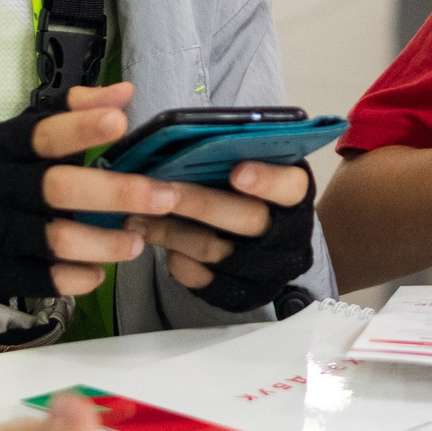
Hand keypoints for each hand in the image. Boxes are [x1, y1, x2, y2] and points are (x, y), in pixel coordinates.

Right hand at [0, 83, 171, 299]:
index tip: (119, 122)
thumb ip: (71, 110)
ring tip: (138, 241)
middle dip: (116, 193)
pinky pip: (43, 280)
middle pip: (57, 189)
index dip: (80, 128)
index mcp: (3, 146)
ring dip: (104, 243)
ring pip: (54, 239)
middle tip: (165, 197)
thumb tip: (124, 93)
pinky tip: (99, 272)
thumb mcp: (16, 132)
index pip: (42, 134)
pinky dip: (77, 278)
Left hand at [123, 162, 313, 304]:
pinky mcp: (238, 291)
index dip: (266, 180)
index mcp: (293, 195)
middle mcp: (284, 233)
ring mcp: (262, 266)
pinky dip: (174, 258)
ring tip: (137, 214)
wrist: (267, 249)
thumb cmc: (251, 195)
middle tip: (160, 190)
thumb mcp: (258, 169)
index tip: (238, 172)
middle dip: (198, 203)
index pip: (290, 186)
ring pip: (213, 248)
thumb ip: (237, 155)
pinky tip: (154, 239)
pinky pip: (201, 277)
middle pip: (245, 219)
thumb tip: (188, 139)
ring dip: (171, 231)